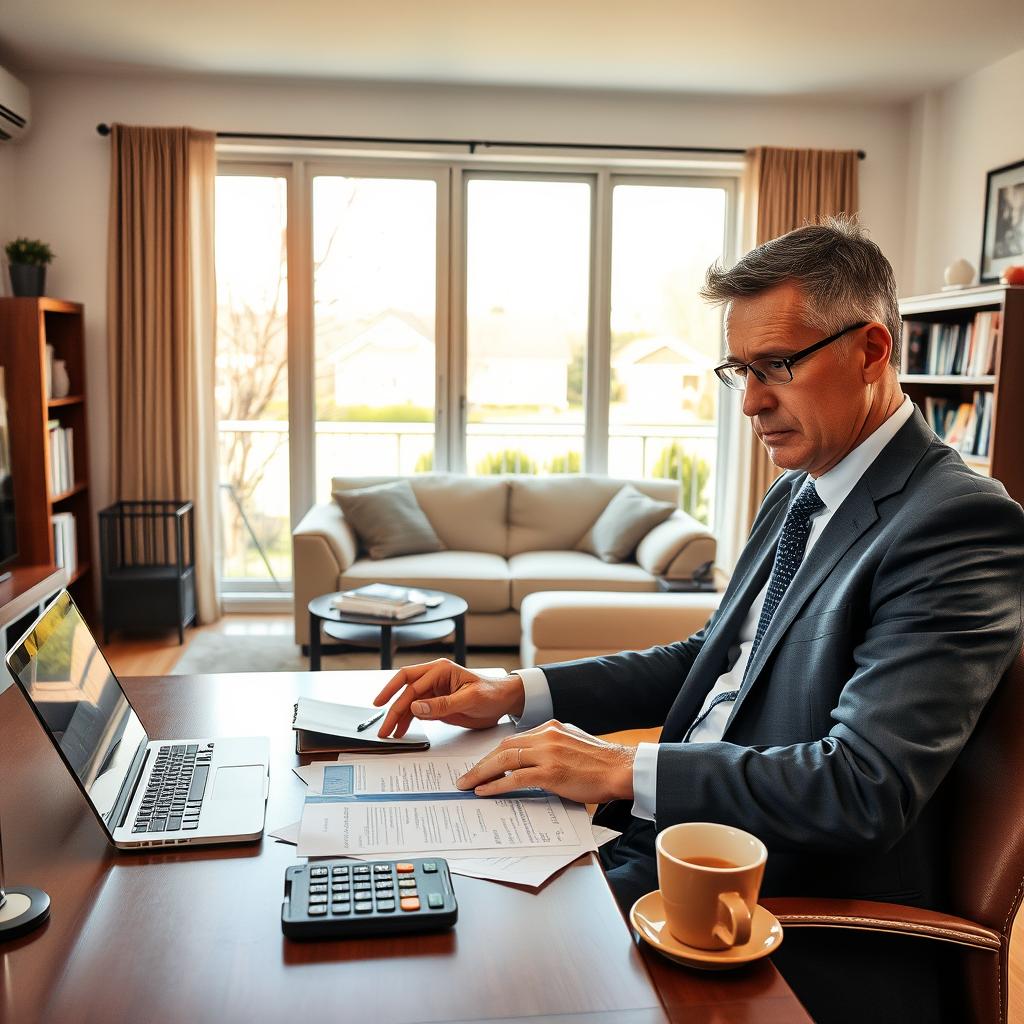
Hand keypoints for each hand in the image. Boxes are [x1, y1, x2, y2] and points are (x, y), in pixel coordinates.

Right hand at [373, 659, 524, 737]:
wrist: (504, 702)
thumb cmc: (492, 693)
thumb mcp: (470, 699)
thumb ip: (443, 704)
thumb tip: (416, 706)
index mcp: (441, 670)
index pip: (412, 683)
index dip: (396, 696)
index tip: (385, 709)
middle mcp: (434, 678)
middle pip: (404, 690)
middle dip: (392, 708)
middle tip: (383, 727)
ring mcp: (434, 691)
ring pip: (408, 702)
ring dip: (397, 716)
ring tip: (388, 733)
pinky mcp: (436, 703)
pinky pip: (416, 711)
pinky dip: (407, 720)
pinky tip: (401, 730)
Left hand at [456, 720, 635, 804]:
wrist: (621, 769)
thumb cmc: (600, 762)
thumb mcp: (572, 743)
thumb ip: (551, 747)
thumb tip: (531, 761)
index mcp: (551, 727)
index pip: (513, 739)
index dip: (494, 753)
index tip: (482, 764)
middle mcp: (546, 736)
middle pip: (504, 747)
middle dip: (481, 763)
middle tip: (466, 776)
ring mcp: (548, 753)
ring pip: (505, 760)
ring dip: (482, 773)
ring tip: (468, 785)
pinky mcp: (551, 772)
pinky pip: (515, 778)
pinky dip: (496, 784)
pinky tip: (484, 791)